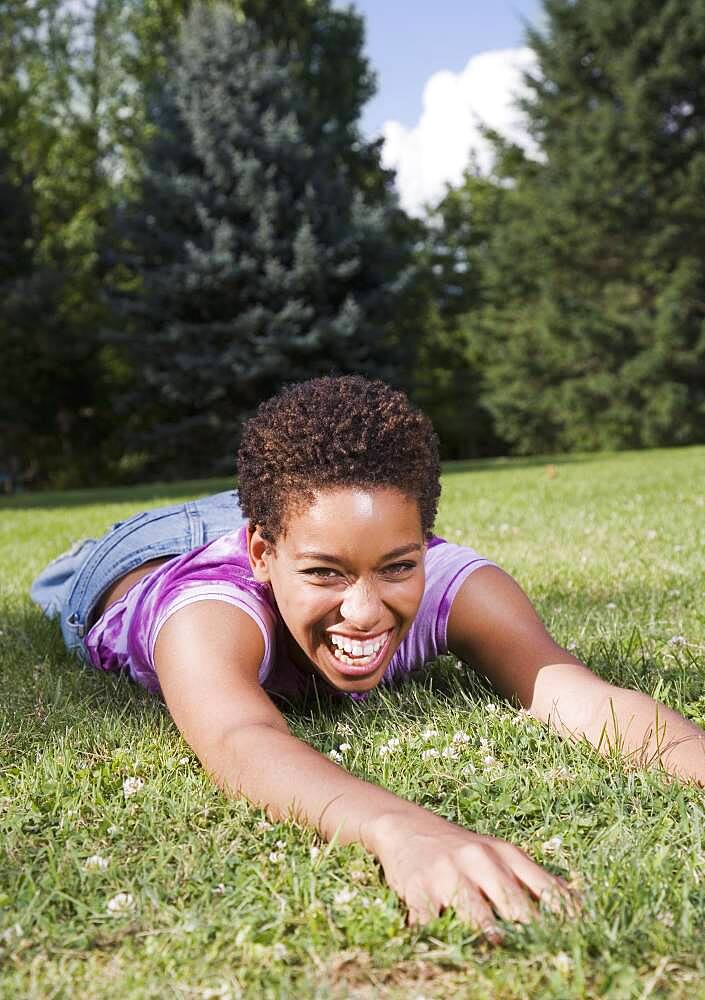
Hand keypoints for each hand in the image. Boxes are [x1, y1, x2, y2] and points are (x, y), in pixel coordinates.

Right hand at [368, 810, 575, 940]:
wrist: (405, 825)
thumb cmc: (463, 849)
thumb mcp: (500, 854)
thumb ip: (533, 878)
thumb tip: (579, 905)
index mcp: (505, 855)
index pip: (544, 887)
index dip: (564, 916)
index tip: (580, 939)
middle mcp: (479, 861)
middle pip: (512, 902)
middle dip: (528, 930)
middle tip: (545, 954)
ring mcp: (448, 874)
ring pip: (473, 911)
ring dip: (487, 932)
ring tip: (499, 947)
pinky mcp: (418, 890)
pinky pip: (429, 921)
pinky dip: (439, 938)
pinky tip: (447, 949)